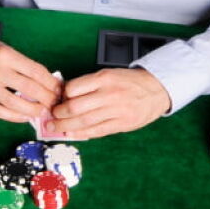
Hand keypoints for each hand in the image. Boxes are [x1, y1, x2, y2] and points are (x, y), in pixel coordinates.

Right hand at [0, 22, 61, 121]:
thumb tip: (47, 82)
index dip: (50, 83)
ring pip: (14, 103)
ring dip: (33, 110)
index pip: (35, 71)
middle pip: (28, 88)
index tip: (58, 89)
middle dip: (46, 98)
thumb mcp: (6, 50)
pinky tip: (24, 117)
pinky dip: (13, 116)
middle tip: (54, 103)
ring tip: (42, 112)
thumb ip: (24, 65)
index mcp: (5, 55)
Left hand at [47, 68, 170, 138]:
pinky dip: (81, 134)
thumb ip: (90, 84)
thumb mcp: (110, 74)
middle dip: (59, 113)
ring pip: (83, 121)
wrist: (157, 90)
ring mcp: (116, 110)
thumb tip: (66, 96)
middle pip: (75, 107)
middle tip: (52, 115)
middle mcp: (109, 94)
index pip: (74, 88)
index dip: (61, 95)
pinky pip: (96, 131)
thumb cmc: (130, 82)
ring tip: (55, 127)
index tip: (57, 98)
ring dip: (65, 126)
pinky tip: (71, 134)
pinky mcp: (121, 124)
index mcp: (105, 78)